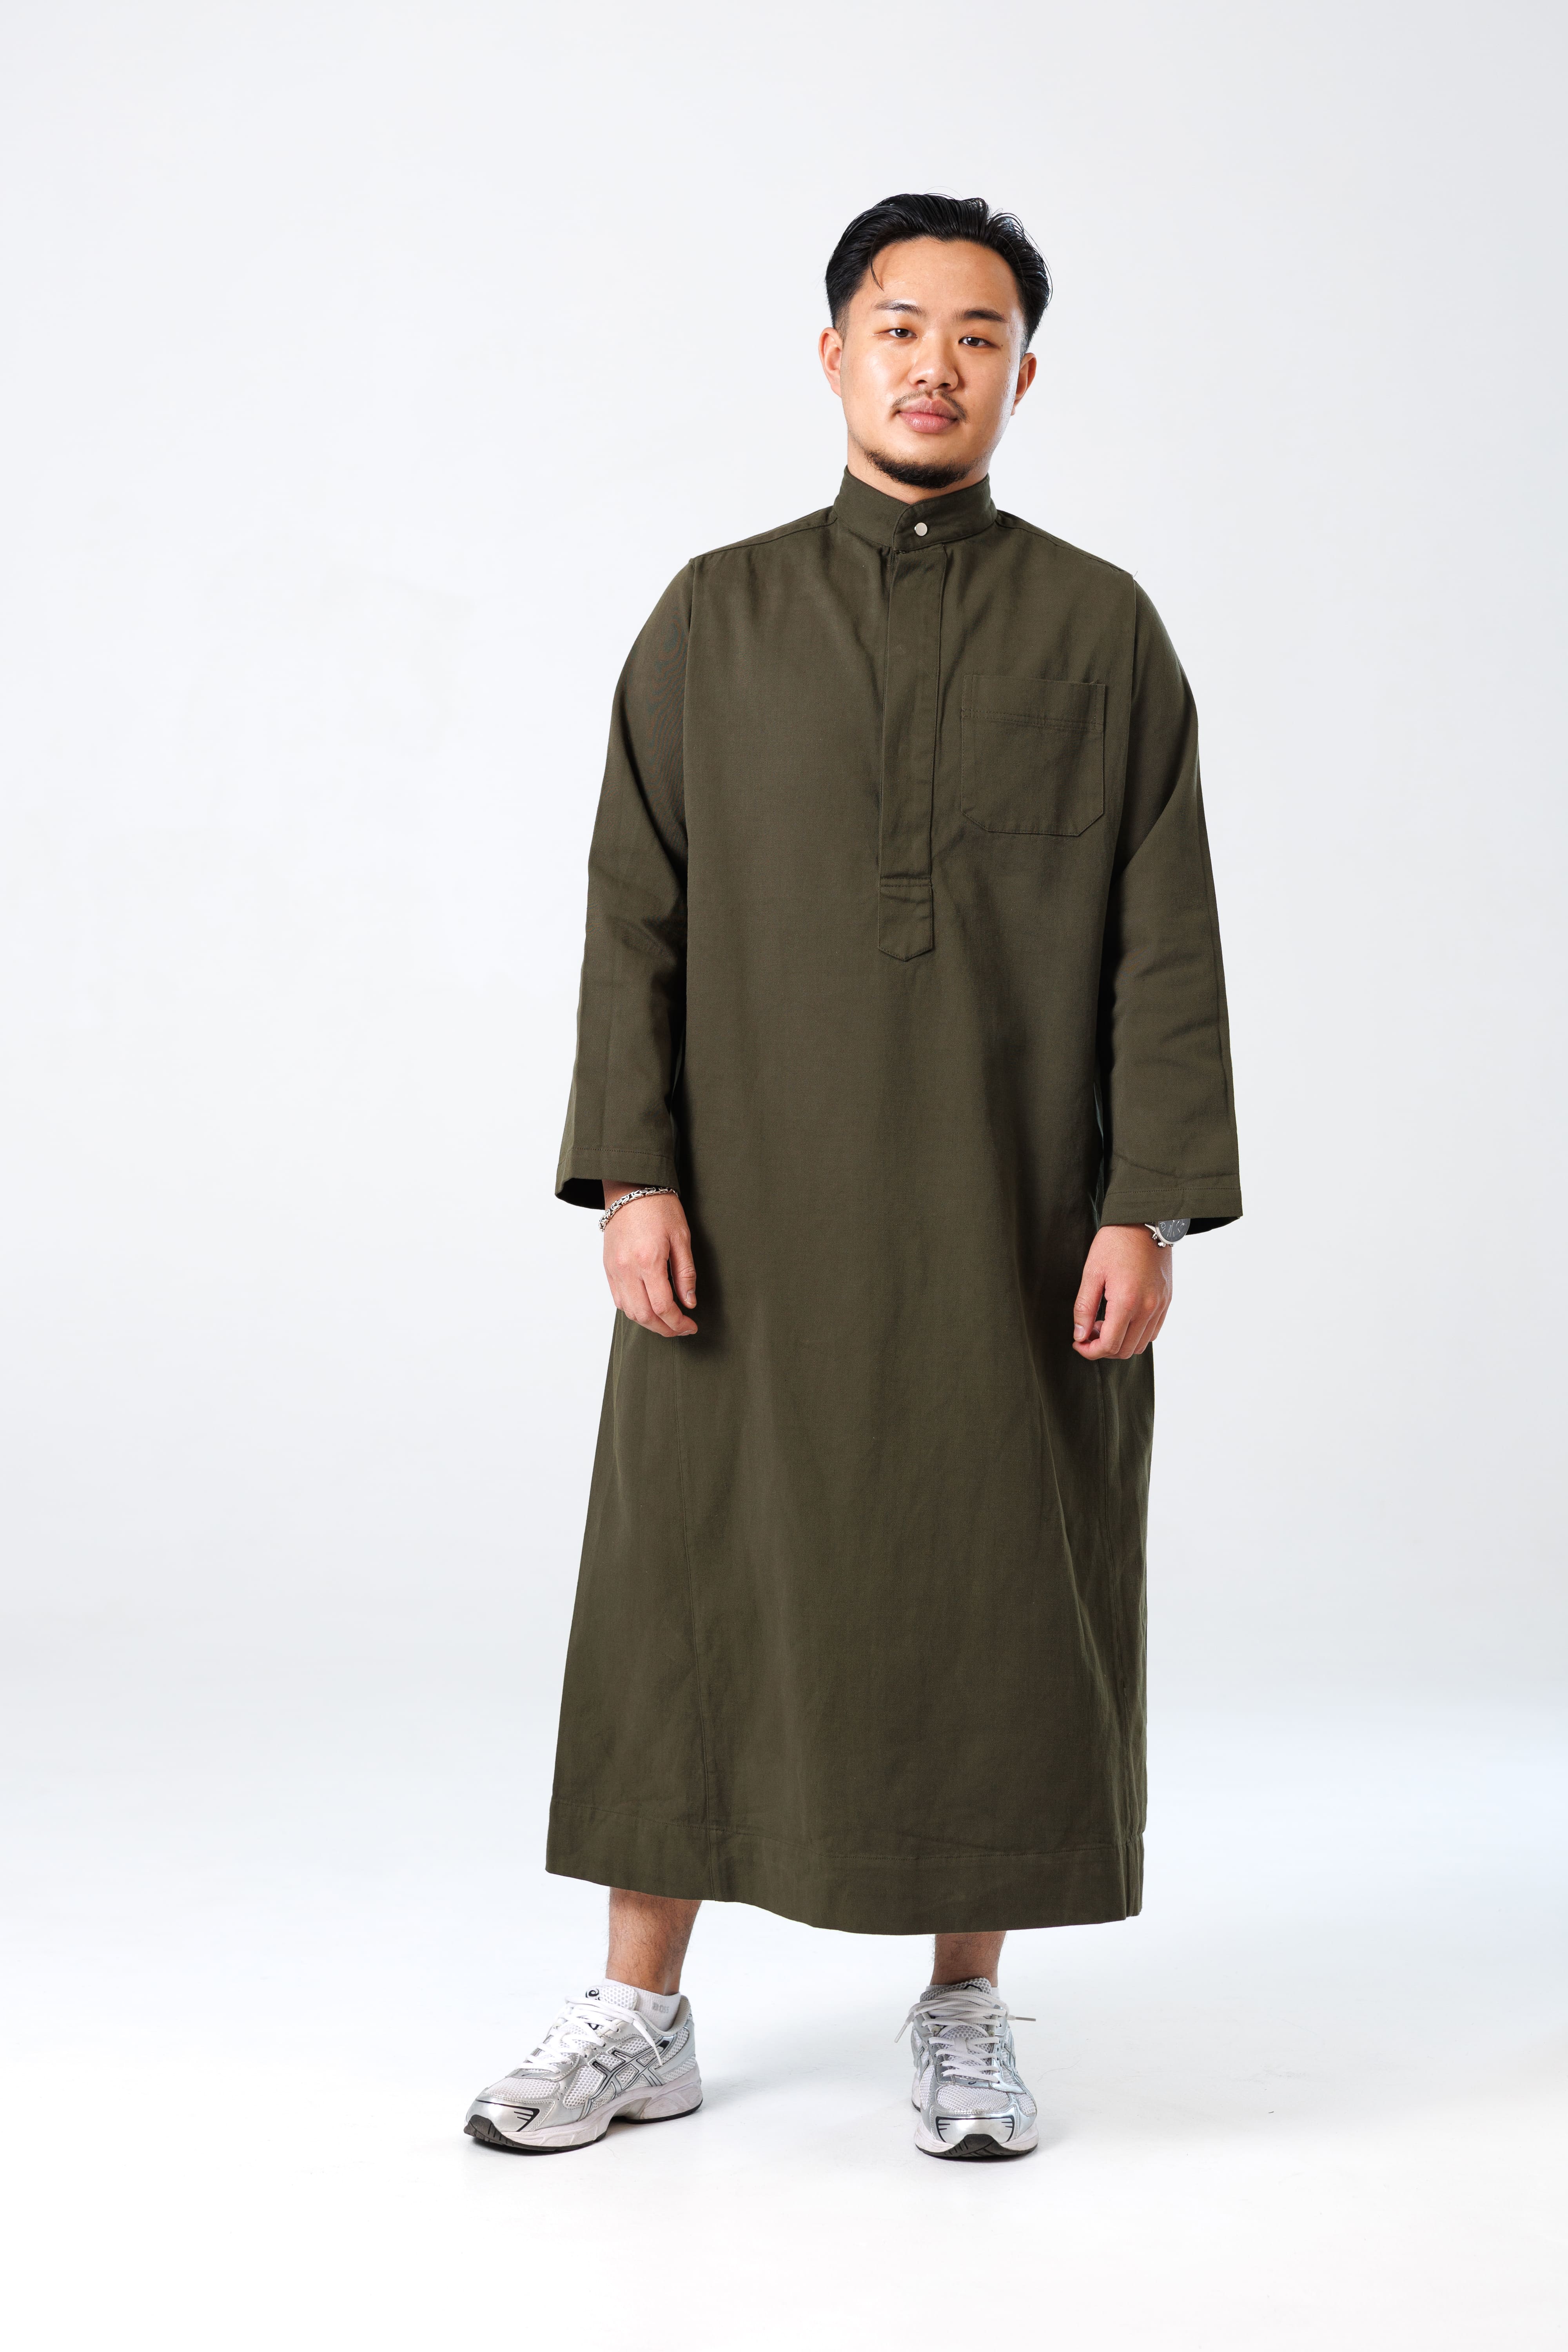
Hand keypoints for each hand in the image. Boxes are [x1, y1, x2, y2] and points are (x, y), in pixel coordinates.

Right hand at [602, 1183, 697, 1336]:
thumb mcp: (681, 1237)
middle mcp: (627, 1269)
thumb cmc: (660, 1208)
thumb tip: (689, 1302)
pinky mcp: (607, 1267)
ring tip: (666, 1322)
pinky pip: (618, 1299)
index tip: (691, 1326)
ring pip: (629, 1311)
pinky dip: (634, 1310)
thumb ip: (685, 1273)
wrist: (630, 1188)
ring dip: (648, 1323)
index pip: (663, 1306)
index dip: (678, 1323)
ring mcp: (614, 1269)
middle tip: (681, 1329)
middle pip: (644, 1315)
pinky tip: (648, 1309)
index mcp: (648, 1260)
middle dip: (664, 1329)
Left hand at [1072, 1224, 1171, 1359]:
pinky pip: (1153, 1331)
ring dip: (1120, 1342)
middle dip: (1103, 1348)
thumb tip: (1079, 1336)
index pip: (1109, 1345)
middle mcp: (1148, 1308)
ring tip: (1105, 1322)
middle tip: (1089, 1331)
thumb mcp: (1092, 1272)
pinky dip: (1136, 1334)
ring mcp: (1160, 1305)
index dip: (1090, 1351)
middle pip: (1125, 1350)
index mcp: (1126, 1301)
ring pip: (1140, 1345)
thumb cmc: (1115, 1243)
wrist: (1144, 1222)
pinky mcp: (1166, 1301)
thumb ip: (1084, 1308)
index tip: (1078, 1343)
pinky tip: (1122, 1317)